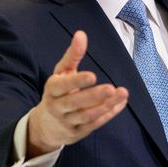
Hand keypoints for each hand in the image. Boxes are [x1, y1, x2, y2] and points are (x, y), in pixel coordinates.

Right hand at [26, 31, 128, 157]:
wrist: (45, 126)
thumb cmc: (57, 92)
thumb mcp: (61, 73)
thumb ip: (72, 55)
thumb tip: (81, 34)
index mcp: (52, 89)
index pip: (62, 86)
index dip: (76, 82)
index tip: (93, 76)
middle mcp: (57, 107)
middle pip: (75, 103)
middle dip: (93, 96)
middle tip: (110, 88)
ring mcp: (68, 122)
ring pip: (87, 115)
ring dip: (105, 106)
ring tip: (121, 93)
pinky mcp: (78, 133)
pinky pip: (94, 124)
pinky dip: (109, 114)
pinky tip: (121, 103)